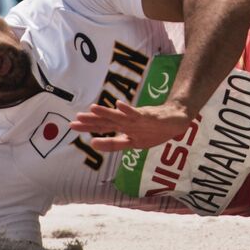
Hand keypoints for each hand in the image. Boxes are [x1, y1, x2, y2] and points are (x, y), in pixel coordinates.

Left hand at [70, 100, 193, 151]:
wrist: (176, 119)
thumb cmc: (154, 129)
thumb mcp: (134, 142)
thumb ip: (117, 143)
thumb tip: (96, 144)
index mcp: (124, 129)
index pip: (103, 128)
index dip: (88, 127)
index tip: (73, 125)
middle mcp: (127, 122)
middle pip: (106, 122)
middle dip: (90, 122)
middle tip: (73, 122)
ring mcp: (137, 119)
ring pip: (119, 117)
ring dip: (106, 113)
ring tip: (92, 109)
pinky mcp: (148, 116)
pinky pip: (136, 113)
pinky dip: (128, 110)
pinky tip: (119, 105)